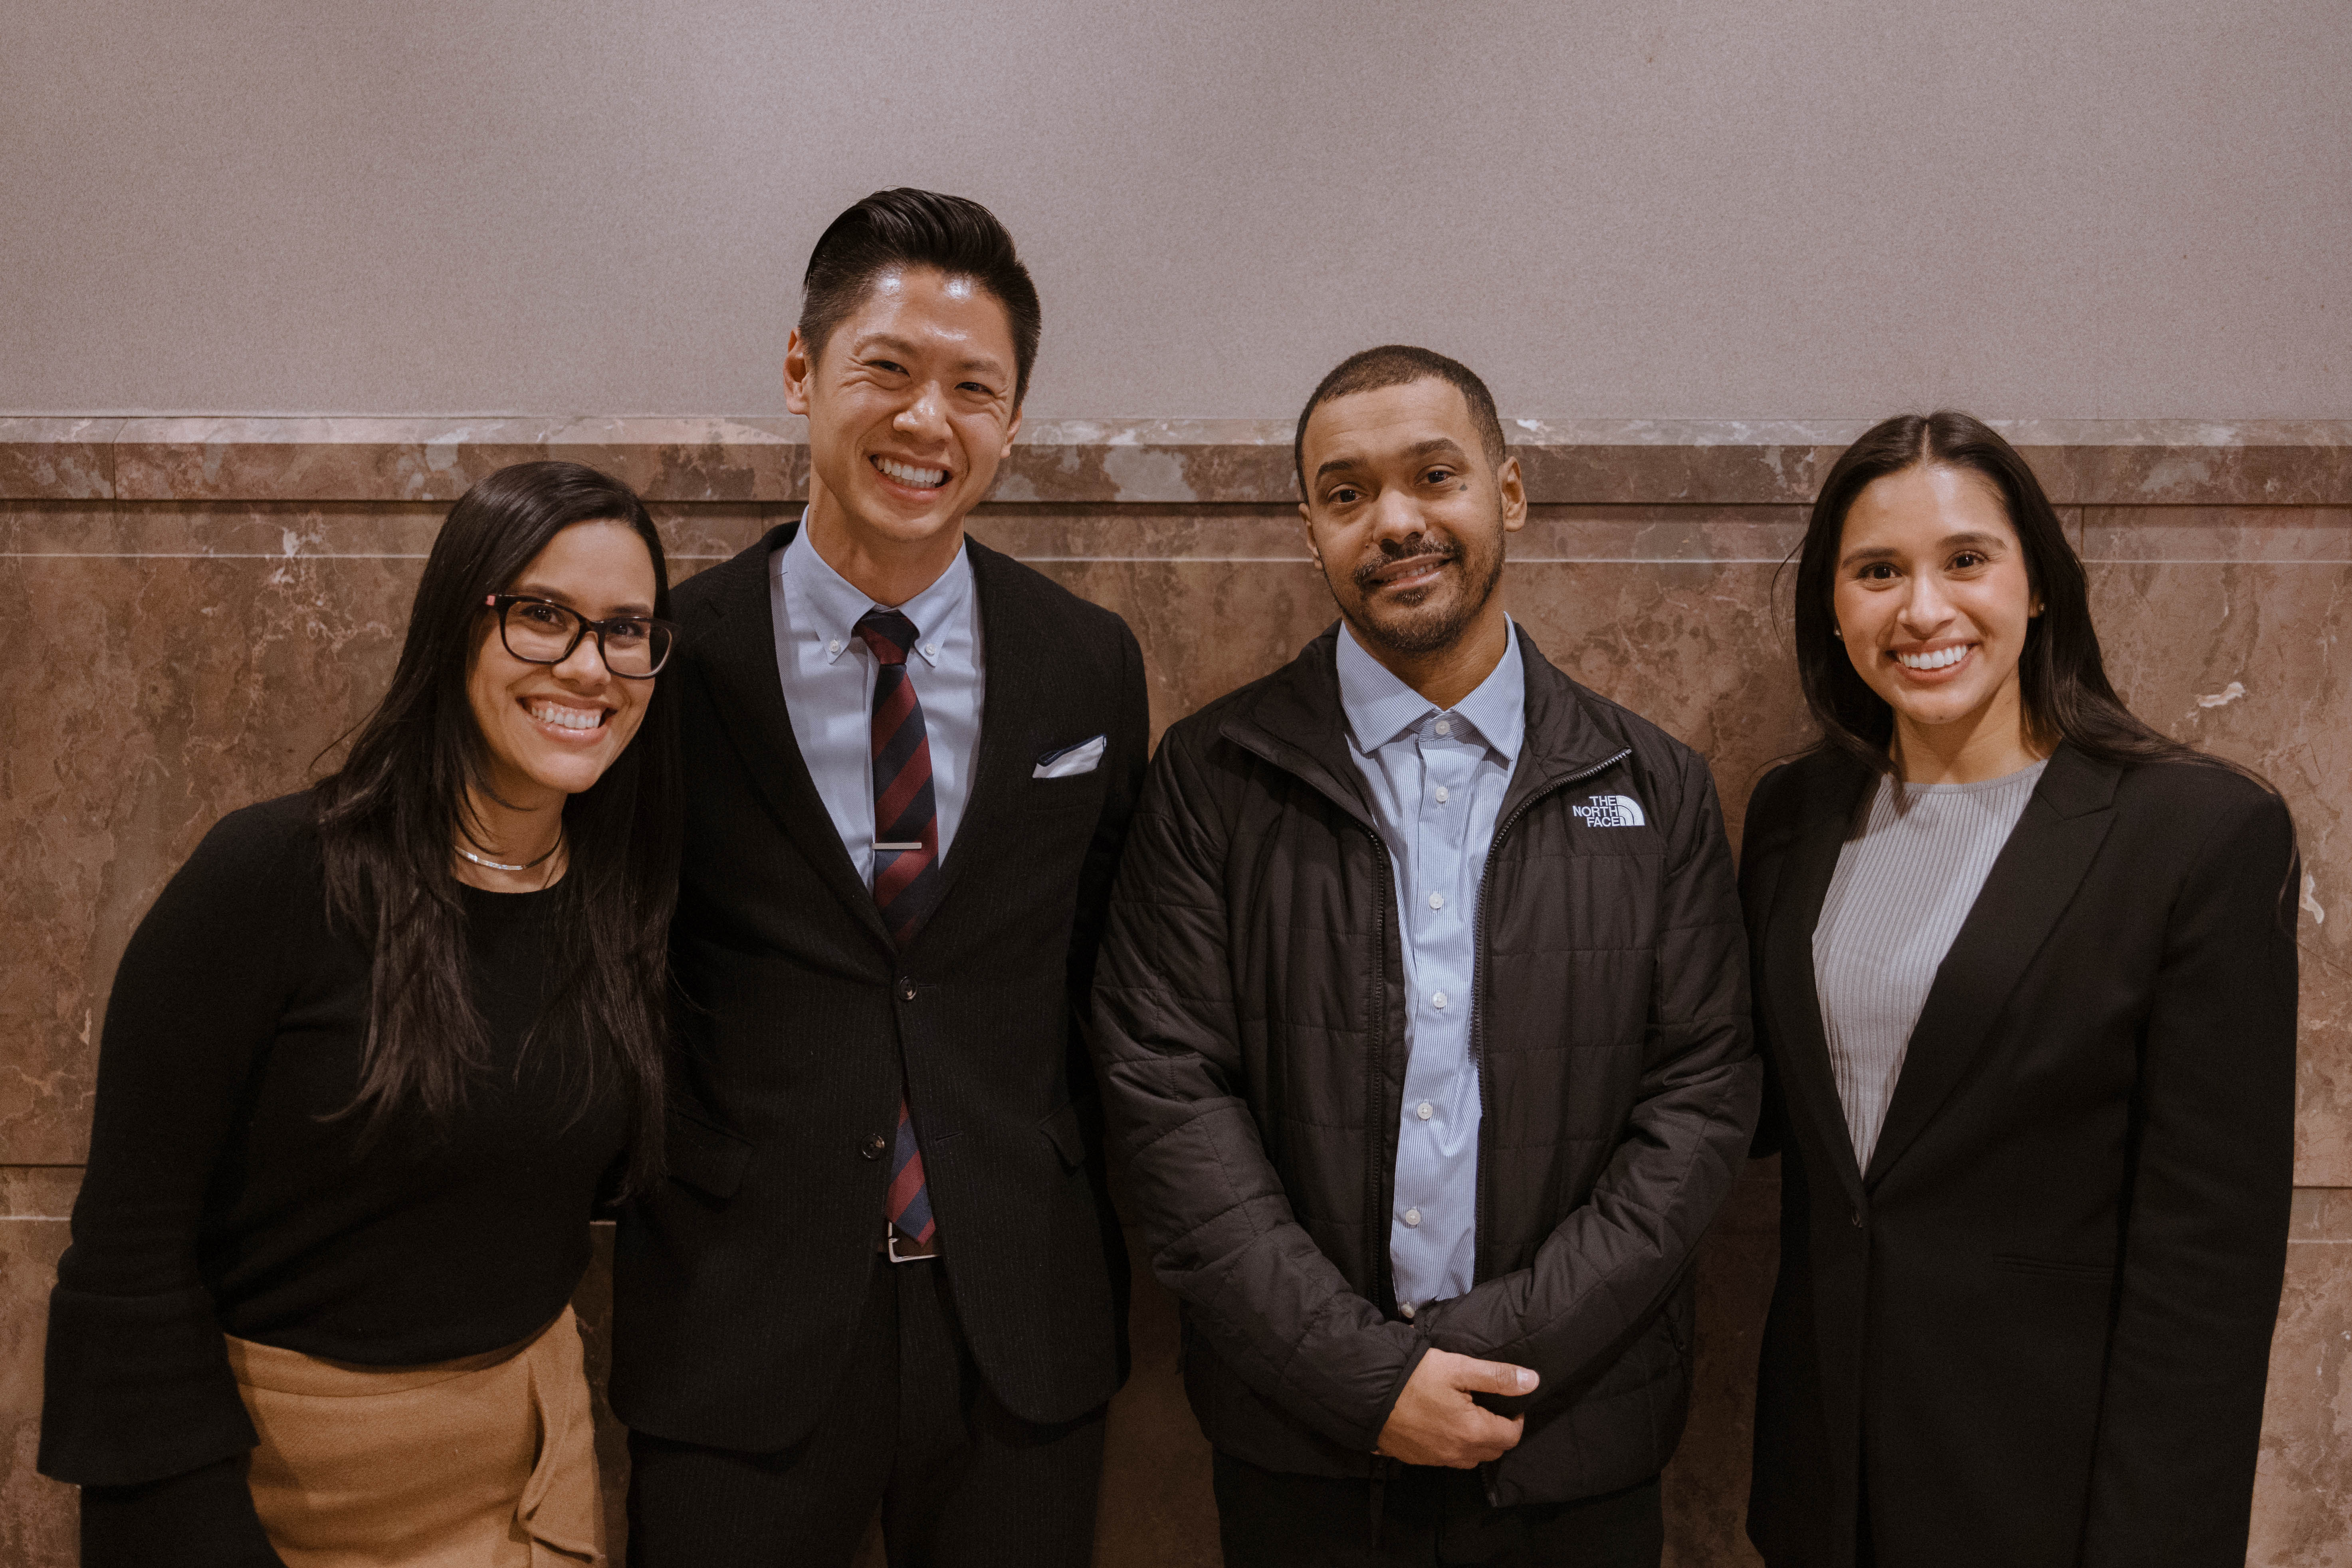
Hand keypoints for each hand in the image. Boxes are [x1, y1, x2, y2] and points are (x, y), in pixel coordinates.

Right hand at [1373, 1348, 1537, 1467]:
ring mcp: (1435, 1459)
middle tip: (1489, 1406)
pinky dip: (1453, 1446)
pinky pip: (1446, 1459)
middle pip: (1493, 1451)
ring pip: (1470, 1458)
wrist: (1366, 1392)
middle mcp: (1457, 1453)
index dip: (1516, 1419)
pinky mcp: (1417, 1459)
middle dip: (1498, 1432)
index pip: (1511, 1436)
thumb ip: (1497, 1376)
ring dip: (1477, 1442)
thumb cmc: (1414, 1376)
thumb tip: (1533, 1381)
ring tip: (1468, 1415)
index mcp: (1472, 1431)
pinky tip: (1442, 1425)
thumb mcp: (1458, 1368)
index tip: (1509, 1402)